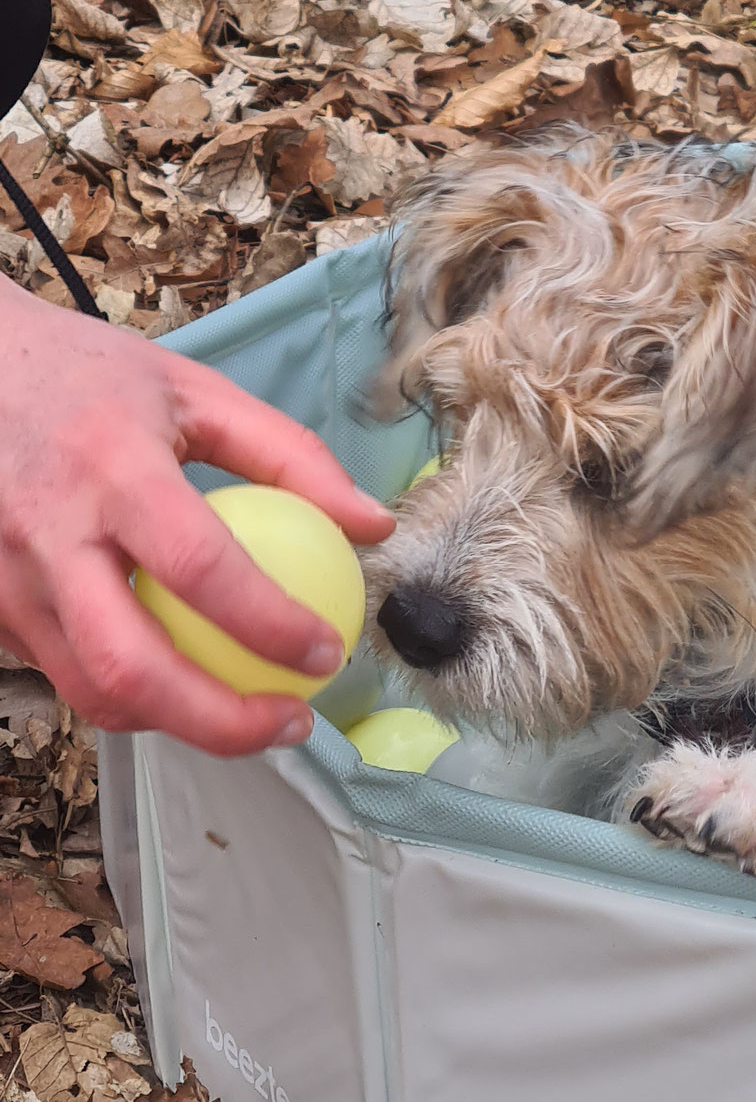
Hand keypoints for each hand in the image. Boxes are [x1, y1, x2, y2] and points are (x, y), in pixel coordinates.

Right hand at [0, 277, 394, 754]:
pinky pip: (65, 674)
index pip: (199, 567)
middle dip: (221, 722)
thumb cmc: (86, 377)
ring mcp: (4, 581)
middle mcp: (47, 534)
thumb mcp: (194, 390)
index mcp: (111, 467)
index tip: (326, 650)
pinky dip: (130, 693)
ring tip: (250, 717)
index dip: (269, 624)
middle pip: (132, 666)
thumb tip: (373, 524)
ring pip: (92, 691)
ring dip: (178, 724)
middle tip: (291, 723)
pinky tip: (184, 682)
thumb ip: (290, 455)